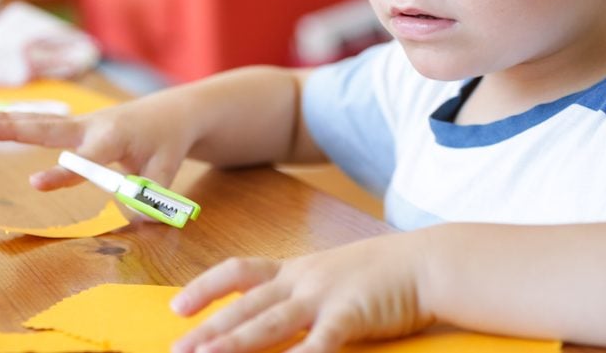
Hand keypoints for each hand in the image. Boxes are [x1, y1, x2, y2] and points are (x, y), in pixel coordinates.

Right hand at [0, 96, 190, 190]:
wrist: (171, 112)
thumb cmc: (167, 143)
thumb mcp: (167, 171)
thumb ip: (150, 197)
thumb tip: (133, 221)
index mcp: (115, 137)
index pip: (86, 159)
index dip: (63, 173)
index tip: (35, 184)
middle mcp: (93, 127)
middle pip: (52, 130)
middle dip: (19, 130)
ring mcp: (82, 125)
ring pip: (43, 123)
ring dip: (10, 121)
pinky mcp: (76, 128)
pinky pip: (44, 126)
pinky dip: (17, 121)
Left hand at [170, 234, 433, 352]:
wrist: (428, 262)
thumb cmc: (386, 273)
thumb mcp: (337, 275)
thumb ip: (307, 294)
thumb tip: (281, 314)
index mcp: (297, 269)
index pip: (240, 272)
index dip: (205, 288)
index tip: (177, 306)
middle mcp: (303, 280)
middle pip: (245, 306)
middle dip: (208, 330)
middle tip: (176, 350)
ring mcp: (324, 296)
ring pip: (268, 323)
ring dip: (232, 343)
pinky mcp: (350, 315)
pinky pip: (318, 341)